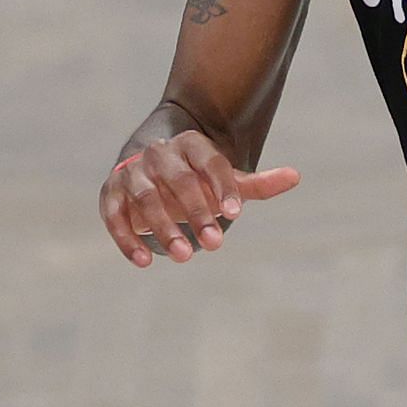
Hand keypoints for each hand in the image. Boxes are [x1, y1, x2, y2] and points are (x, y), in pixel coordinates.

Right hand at [98, 129, 300, 266]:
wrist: (150, 170)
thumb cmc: (196, 179)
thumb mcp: (225, 180)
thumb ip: (257, 184)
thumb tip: (296, 176)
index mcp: (191, 144)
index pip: (210, 163)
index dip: (223, 186)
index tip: (235, 214)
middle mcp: (159, 154)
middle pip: (179, 181)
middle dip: (197, 213)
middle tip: (216, 245)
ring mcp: (132, 172)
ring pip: (146, 197)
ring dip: (164, 228)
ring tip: (184, 256)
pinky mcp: (110, 193)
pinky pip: (114, 215)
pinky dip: (126, 237)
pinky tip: (143, 262)